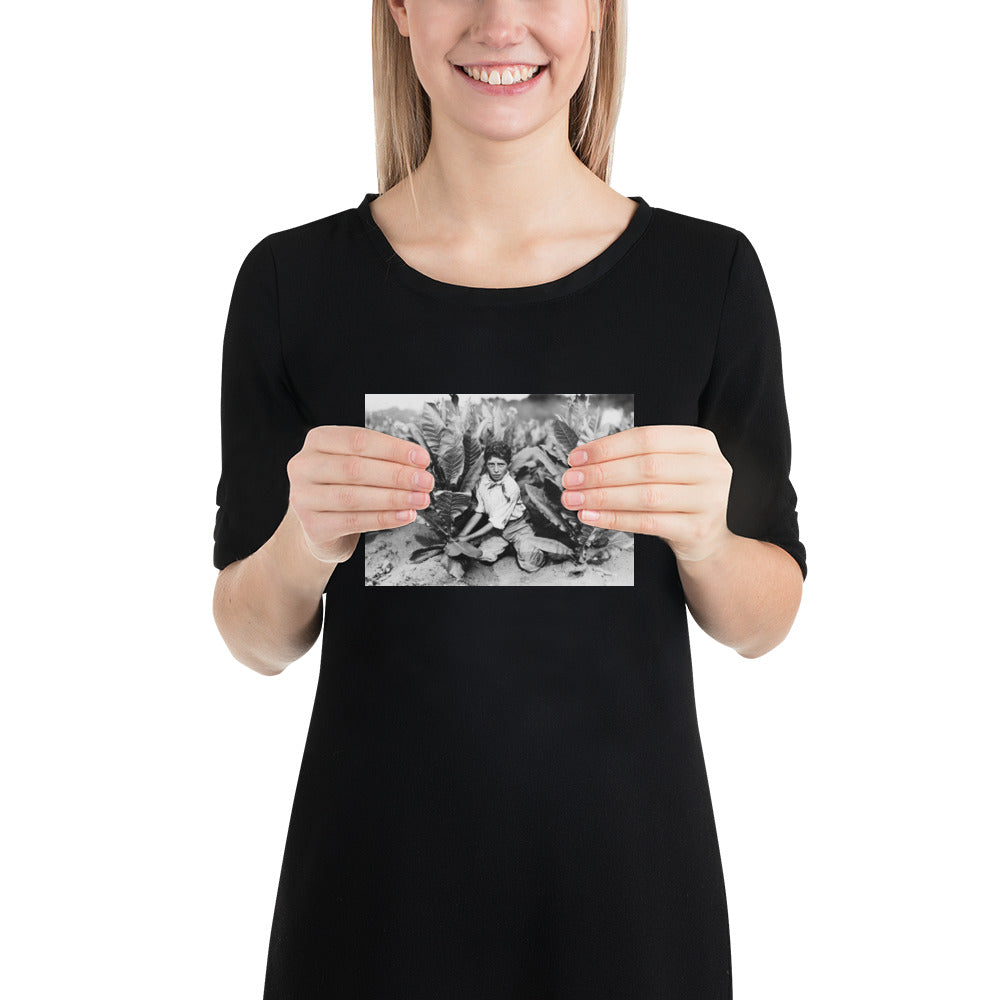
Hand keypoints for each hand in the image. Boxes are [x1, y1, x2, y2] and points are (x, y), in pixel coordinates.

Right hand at [286, 426, 434, 563]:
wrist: (320, 527)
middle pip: (355, 468)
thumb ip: (381, 460)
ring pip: (354, 497)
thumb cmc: (343, 488)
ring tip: (419, 499)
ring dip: (394, 498)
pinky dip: (384, 518)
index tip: (421, 459)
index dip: (393, 449)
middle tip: (425, 481)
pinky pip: (354, 521)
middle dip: (397, 475)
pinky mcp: (312, 526)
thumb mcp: (356, 465)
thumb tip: (418, 466)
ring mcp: (303, 497)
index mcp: (317, 441)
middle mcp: (304, 466)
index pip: (358, 440)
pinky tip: (405, 515)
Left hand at [560, 425, 734, 564]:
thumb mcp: (667, 467)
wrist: (707, 538)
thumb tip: (583, 462)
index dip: (607, 447)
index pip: (646, 438)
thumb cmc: (679, 496)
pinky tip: (591, 517)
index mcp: (700, 441)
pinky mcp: (698, 529)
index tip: (577, 458)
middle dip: (601, 473)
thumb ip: (634, 458)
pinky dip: (614, 519)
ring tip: (575, 499)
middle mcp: (711, 467)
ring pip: (646, 495)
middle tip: (571, 480)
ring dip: (603, 497)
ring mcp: (709, 499)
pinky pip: (648, 523)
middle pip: (646, 466)